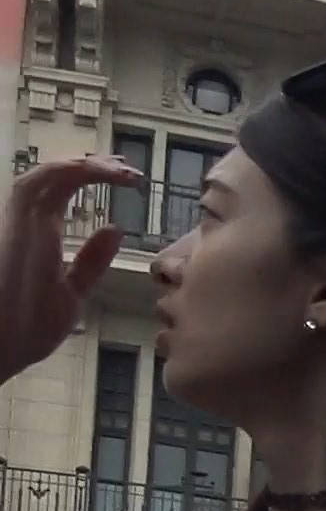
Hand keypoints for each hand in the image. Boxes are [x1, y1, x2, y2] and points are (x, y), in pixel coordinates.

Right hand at [0, 157, 138, 386]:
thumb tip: (114, 230)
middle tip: (127, 168)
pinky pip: (39, 182)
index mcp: (39, 234)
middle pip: (57, 177)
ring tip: (118, 168)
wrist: (2, 345)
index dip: (90, 179)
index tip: (124, 180)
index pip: (62, 193)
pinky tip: (97, 170)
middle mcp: (26, 221)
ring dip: (85, 166)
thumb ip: (90, 261)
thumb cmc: (28, 328)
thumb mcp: (72, 292)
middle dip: (92, 166)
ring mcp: (19, 220)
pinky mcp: (16, 223)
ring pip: (49, 173)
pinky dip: (68, 171)